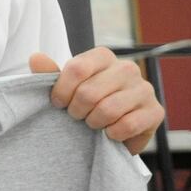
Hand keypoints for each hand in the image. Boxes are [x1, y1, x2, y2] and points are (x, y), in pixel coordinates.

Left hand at [30, 48, 164, 153]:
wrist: (108, 132)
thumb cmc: (83, 105)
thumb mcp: (63, 89)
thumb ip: (48, 75)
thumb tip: (36, 57)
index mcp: (103, 57)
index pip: (77, 68)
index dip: (62, 91)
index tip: (58, 103)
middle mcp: (127, 68)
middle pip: (89, 92)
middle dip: (76, 111)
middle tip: (77, 116)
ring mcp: (144, 89)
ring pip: (108, 109)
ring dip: (93, 123)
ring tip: (93, 123)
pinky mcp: (155, 111)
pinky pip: (127, 125)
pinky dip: (112, 134)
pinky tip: (110, 132)